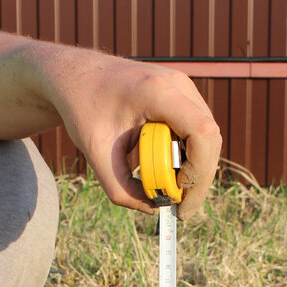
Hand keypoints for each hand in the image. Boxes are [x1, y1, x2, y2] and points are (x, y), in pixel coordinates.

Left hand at [37, 46, 221, 218]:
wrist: (77, 76)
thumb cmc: (83, 109)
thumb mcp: (95, 153)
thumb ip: (121, 188)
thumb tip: (153, 209)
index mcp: (157, 92)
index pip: (201, 132)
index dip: (199, 169)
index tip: (178, 193)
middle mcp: (177, 84)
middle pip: (210, 138)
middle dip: (199, 179)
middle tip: (181, 209)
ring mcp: (183, 87)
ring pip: (208, 136)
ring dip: (196, 169)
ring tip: (172, 192)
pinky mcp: (182, 95)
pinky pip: (197, 131)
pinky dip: (189, 156)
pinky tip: (169, 173)